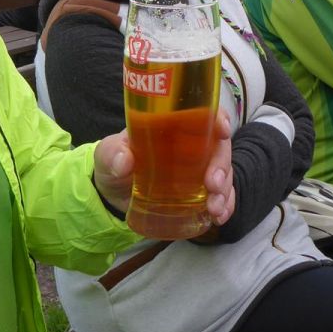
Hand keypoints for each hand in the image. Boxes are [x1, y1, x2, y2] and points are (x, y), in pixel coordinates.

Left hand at [92, 111, 234, 226]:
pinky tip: (219, 217)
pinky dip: (226, 206)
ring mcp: (198, 171)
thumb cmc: (113, 164)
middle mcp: (192, 146)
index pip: (204, 114)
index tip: (222, 130)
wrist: (112, 196)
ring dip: (225, 190)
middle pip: (219, 148)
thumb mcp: (106, 155)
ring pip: (224, 173)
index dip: (219, 118)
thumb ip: (112, 154)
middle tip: (212, 184)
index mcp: (174, 127)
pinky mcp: (200, 193)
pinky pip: (221, 196)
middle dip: (221, 165)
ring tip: (214, 208)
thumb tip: (124, 161)